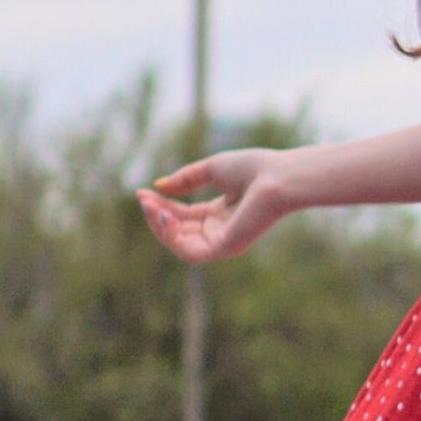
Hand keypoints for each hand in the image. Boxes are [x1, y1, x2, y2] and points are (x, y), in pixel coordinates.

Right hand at [136, 150, 288, 262]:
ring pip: (180, 244)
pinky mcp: (225, 248)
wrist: (279, 177)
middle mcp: (222, 231)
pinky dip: (172, 236)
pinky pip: (189, 251)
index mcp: (222, 214)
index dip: (162, 206)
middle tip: (143, 198)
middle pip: (179, 231)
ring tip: (150, 206)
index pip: (184, 216)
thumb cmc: (254, 169)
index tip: (142, 192)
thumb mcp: (212, 169)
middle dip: (158, 215)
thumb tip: (157, 187)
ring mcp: (224, 242)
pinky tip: (164, 214)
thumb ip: (185, 179)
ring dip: (160, 227)